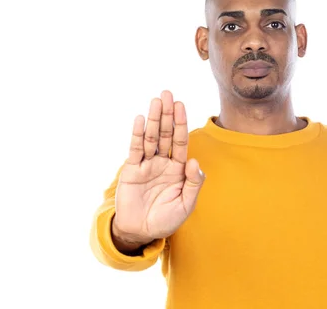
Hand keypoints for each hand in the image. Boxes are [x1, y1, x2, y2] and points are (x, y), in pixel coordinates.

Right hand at [112, 91, 204, 246]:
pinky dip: (137, 135)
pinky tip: (140, 120)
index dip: (181, 123)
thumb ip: (193, 183)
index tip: (181, 105)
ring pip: (151, 137)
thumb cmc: (166, 220)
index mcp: (178, 169)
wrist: (142, 232)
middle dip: (167, 114)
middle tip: (167, 93)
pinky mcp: (132, 170)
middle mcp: (163, 162)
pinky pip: (135, 150)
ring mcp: (147, 165)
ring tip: (156, 100)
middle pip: (166, 133)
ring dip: (154, 119)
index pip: (181, 141)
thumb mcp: (186, 204)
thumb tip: (195, 161)